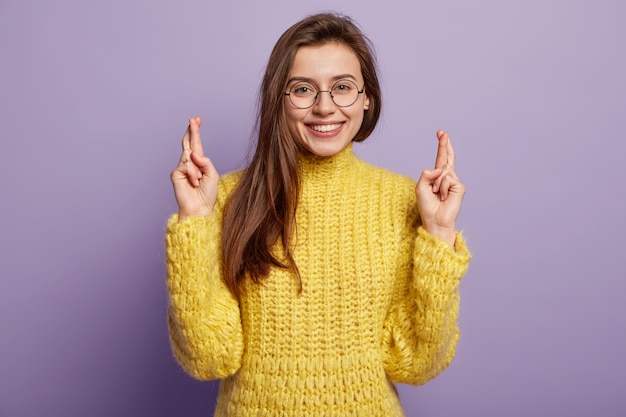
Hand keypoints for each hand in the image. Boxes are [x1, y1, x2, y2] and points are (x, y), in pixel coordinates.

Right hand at [170, 117, 218, 220]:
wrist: (200, 208)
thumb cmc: (207, 194)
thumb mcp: (212, 175)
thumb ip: (205, 161)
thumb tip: (192, 153)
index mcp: (199, 163)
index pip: (196, 144)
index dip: (196, 131)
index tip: (197, 119)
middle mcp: (189, 163)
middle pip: (189, 143)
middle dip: (192, 131)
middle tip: (193, 119)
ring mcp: (181, 168)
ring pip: (189, 156)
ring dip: (197, 169)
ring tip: (198, 181)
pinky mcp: (175, 174)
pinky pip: (186, 165)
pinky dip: (192, 174)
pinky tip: (193, 183)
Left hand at [415, 130, 464, 245]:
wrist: (435, 220)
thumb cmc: (427, 207)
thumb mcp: (421, 188)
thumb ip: (426, 174)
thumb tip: (440, 168)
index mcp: (437, 177)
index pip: (441, 159)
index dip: (442, 147)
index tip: (441, 133)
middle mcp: (447, 178)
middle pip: (447, 158)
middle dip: (444, 145)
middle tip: (443, 132)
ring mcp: (454, 182)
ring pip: (443, 171)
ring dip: (436, 184)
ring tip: (437, 195)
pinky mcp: (459, 187)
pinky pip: (447, 179)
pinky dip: (442, 187)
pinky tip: (444, 197)